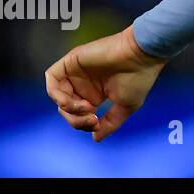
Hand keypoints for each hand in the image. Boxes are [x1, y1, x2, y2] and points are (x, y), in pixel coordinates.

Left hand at [45, 25, 167, 140]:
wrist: (141, 55)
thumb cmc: (138, 78)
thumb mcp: (126, 106)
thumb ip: (110, 123)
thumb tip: (96, 138)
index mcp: (95, 94)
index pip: (78, 115)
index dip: (83, 124)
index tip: (98, 123)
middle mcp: (83, 84)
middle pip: (66, 109)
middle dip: (76, 119)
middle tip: (93, 118)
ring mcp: (76, 73)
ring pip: (57, 96)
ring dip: (68, 108)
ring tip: (86, 107)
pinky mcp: (71, 61)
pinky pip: (52, 79)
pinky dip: (56, 93)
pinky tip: (71, 100)